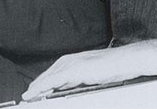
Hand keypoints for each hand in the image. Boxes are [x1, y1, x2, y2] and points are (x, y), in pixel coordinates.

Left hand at [22, 37, 156, 100]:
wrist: (129, 60)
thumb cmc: (116, 67)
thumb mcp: (95, 74)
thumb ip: (82, 79)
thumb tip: (71, 87)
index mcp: (76, 60)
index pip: (55, 72)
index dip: (43, 82)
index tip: (34, 92)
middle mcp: (72, 59)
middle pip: (49, 74)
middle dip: (37, 85)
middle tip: (27, 97)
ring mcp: (73, 64)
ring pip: (49, 77)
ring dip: (37, 87)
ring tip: (28, 97)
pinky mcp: (76, 70)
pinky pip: (54, 80)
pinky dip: (42, 86)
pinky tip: (35, 93)